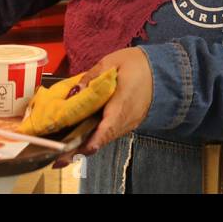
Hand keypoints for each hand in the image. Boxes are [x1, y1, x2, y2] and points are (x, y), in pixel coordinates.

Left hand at [52, 47, 152, 167]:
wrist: (164, 71)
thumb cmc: (139, 64)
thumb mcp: (113, 61)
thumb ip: (93, 76)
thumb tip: (75, 91)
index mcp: (123, 103)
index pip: (107, 126)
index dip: (93, 140)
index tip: (79, 150)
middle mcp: (126, 119)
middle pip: (101, 139)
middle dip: (79, 150)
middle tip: (58, 160)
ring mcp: (127, 124)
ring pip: (103, 139)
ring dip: (84, 147)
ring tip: (62, 155)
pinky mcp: (127, 123)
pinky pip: (108, 133)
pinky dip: (93, 139)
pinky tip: (78, 141)